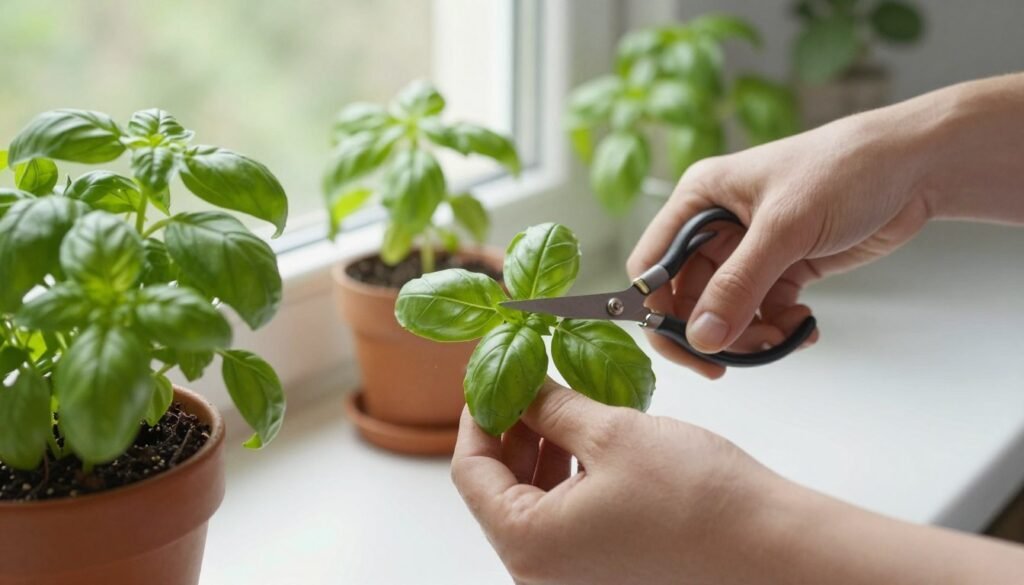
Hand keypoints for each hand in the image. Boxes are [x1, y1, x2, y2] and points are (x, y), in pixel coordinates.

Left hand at [452, 379, 1023, 584]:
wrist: (773, 547)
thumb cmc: (697, 498)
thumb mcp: (610, 432)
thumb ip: (552, 408)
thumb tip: (522, 385)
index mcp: (528, 544)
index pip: (471, 470)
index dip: (478, 412)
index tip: (491, 372)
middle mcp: (542, 572)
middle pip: (499, 488)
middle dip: (511, 427)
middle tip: (528, 376)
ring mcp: (574, 575)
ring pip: (533, 500)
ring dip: (541, 447)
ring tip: (562, 398)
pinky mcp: (605, 571)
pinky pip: (566, 517)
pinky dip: (568, 473)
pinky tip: (590, 435)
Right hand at [629, 74, 1023, 377]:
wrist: (914, 167)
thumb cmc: (844, 169)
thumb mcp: (784, 227)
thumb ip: (738, 285)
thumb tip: (701, 338)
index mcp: (698, 200)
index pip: (652, 264)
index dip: (657, 307)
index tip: (683, 343)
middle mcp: (715, 226)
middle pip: (686, 297)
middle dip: (711, 330)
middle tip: (735, 358)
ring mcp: (749, 250)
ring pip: (726, 312)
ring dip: (750, 334)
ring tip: (783, 335)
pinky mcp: (782, 268)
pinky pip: (763, 313)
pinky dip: (778, 329)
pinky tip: (803, 327)